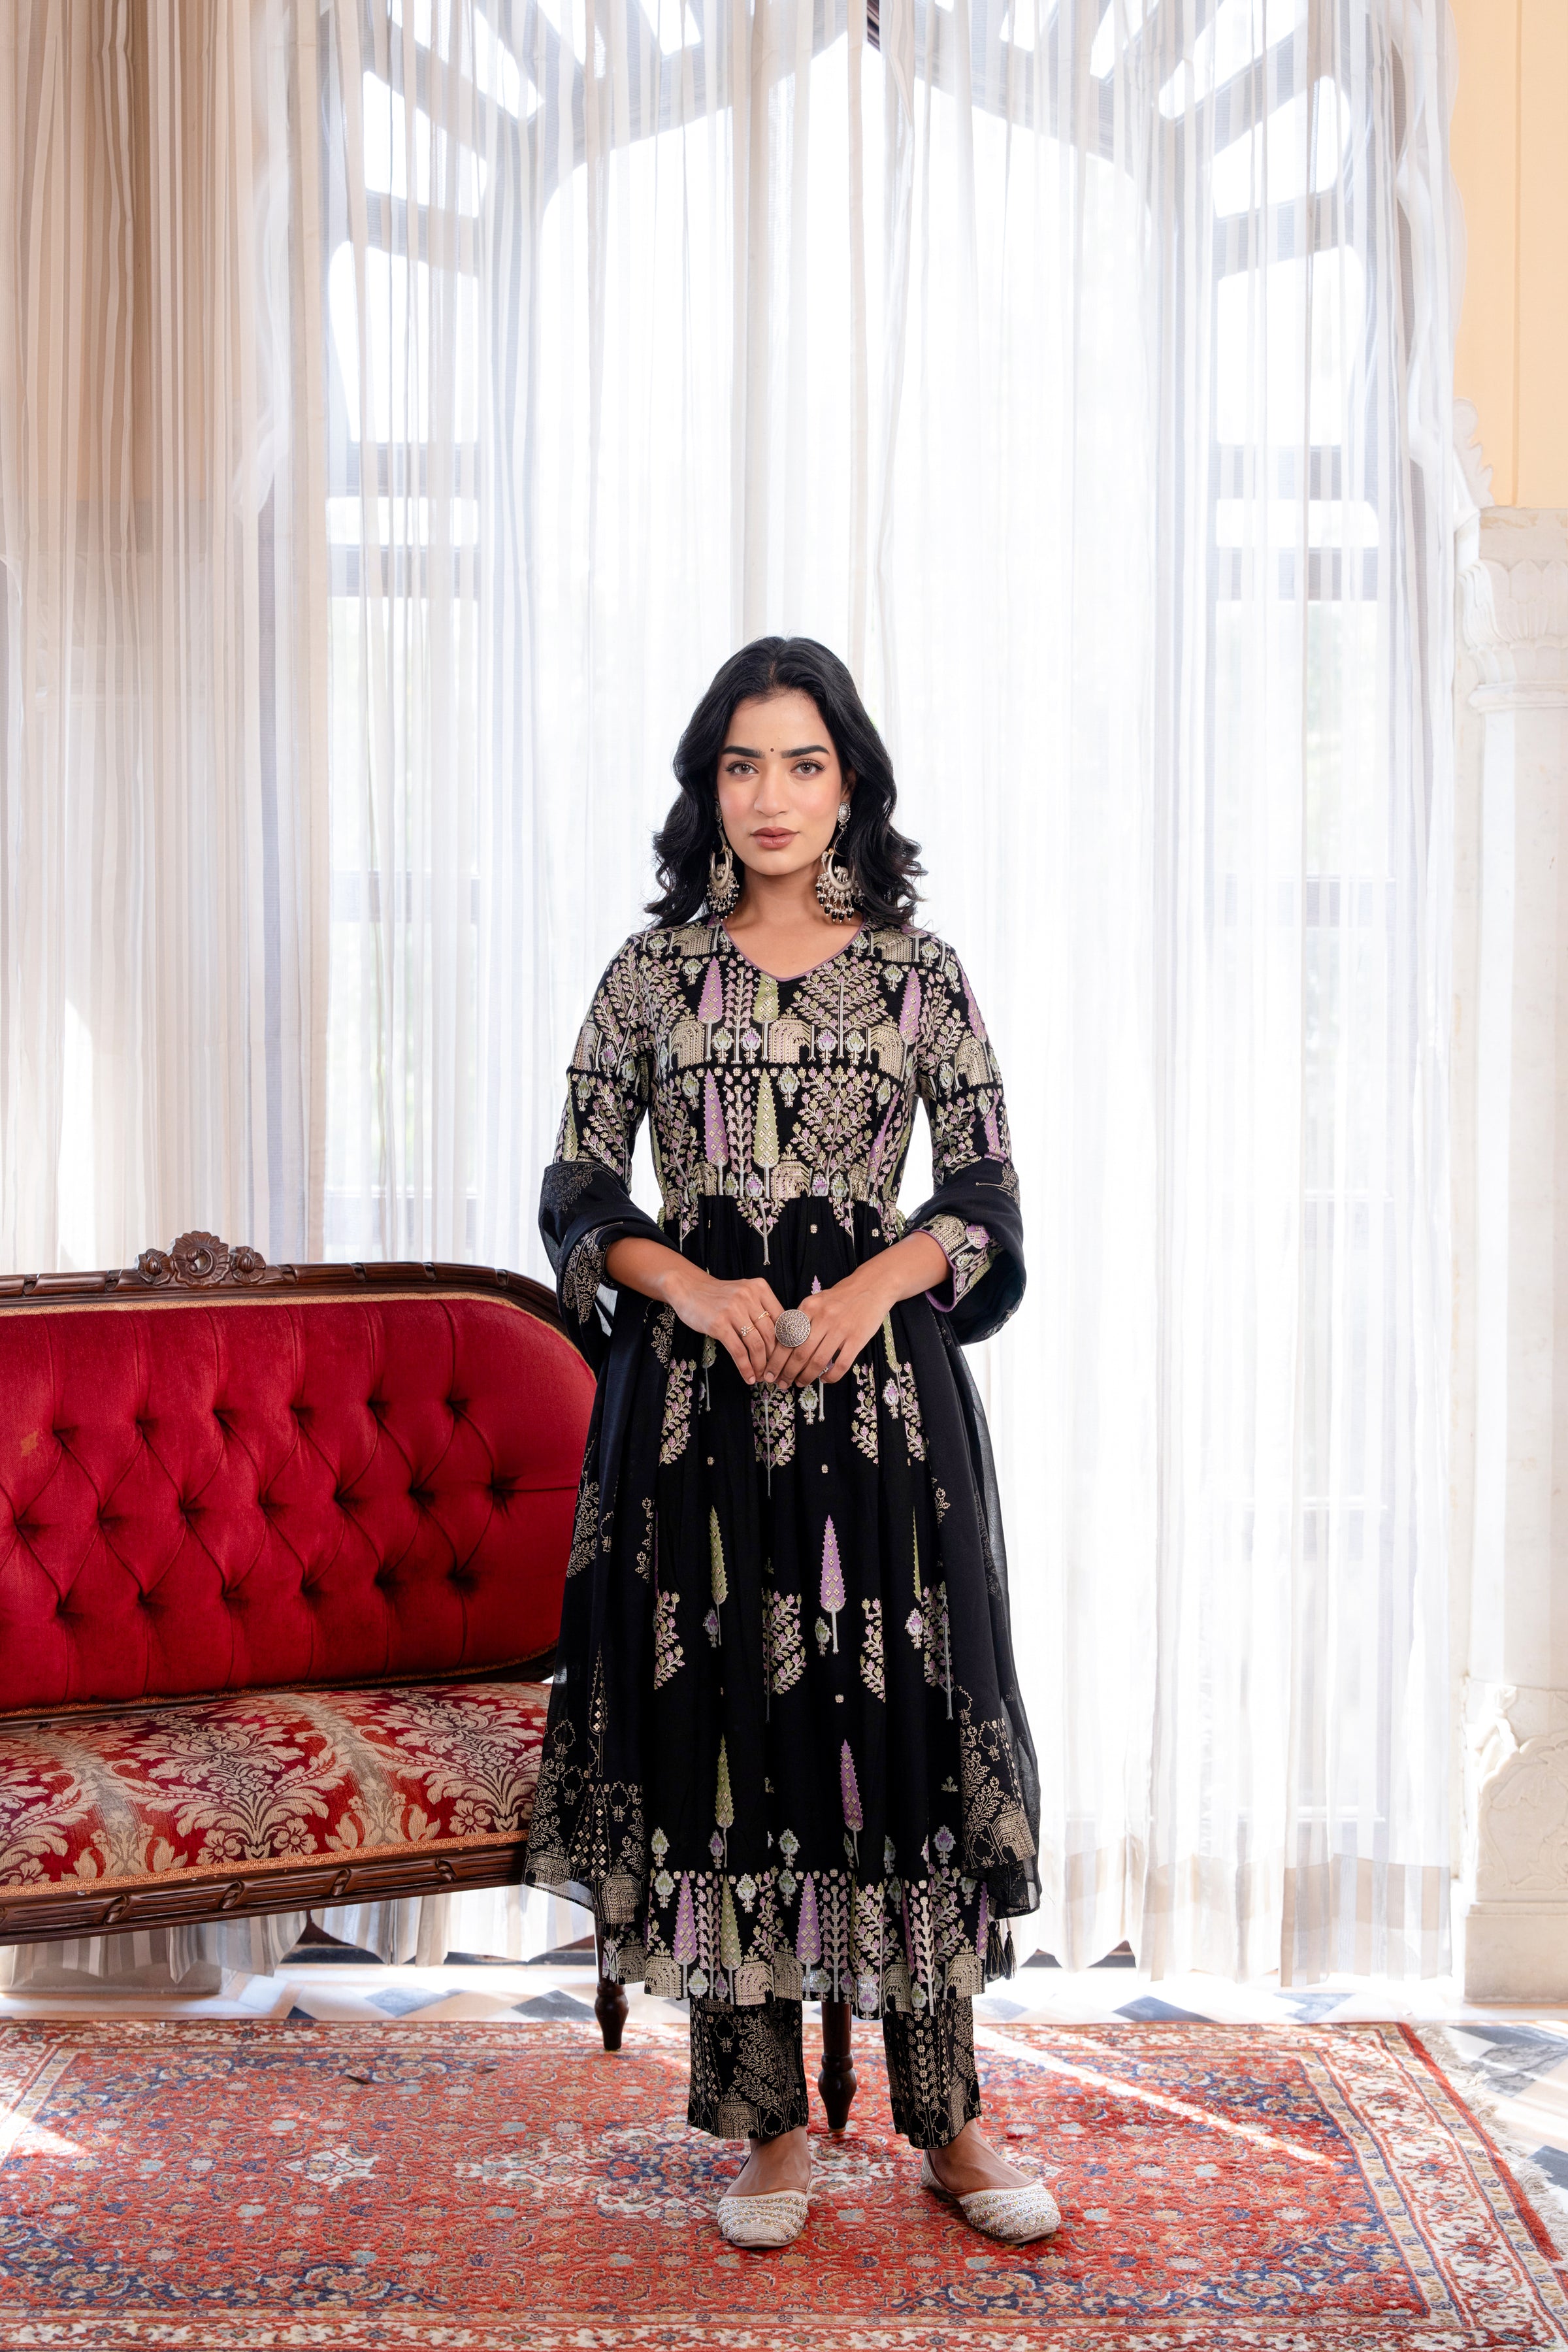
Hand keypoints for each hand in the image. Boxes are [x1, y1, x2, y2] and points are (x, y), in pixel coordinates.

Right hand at [664, 1266, 785, 1386]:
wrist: (688, 1288)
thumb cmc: (719, 1296)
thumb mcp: (745, 1294)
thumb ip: (762, 1310)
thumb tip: (780, 1341)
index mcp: (760, 1288)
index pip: (782, 1320)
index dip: (785, 1343)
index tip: (785, 1358)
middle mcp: (749, 1297)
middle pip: (771, 1335)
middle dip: (774, 1358)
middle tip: (773, 1372)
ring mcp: (733, 1310)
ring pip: (756, 1345)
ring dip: (760, 1366)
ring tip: (760, 1377)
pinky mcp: (719, 1324)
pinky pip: (738, 1351)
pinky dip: (745, 1367)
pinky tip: (748, 1377)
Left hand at [765, 1264, 895, 1388]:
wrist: (872, 1286)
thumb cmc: (840, 1297)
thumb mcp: (816, 1301)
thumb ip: (801, 1320)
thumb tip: (783, 1346)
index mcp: (809, 1307)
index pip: (787, 1338)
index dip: (776, 1360)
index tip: (770, 1373)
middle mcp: (823, 1317)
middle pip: (799, 1353)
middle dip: (787, 1373)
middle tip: (782, 1383)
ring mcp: (841, 1328)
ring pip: (818, 1361)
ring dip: (806, 1377)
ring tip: (800, 1383)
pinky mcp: (857, 1338)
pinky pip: (841, 1364)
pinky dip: (831, 1376)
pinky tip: (824, 1379)